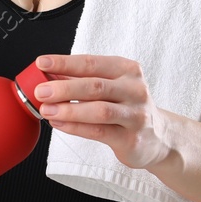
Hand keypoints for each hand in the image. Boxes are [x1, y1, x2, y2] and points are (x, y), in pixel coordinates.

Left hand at [32, 54, 171, 170]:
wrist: (159, 137)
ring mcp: (135, 115)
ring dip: (68, 110)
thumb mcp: (112, 86)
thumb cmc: (127, 107)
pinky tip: (59, 124)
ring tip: (46, 109)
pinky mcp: (131, 138)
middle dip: (64, 88)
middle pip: (95, 86)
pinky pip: (99, 131)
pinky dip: (76, 127)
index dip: (65, 62)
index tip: (42, 63)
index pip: (92, 63)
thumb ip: (84, 80)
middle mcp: (135, 90)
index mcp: (127, 70)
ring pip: (98, 110)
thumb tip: (48, 76)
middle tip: (40, 91)